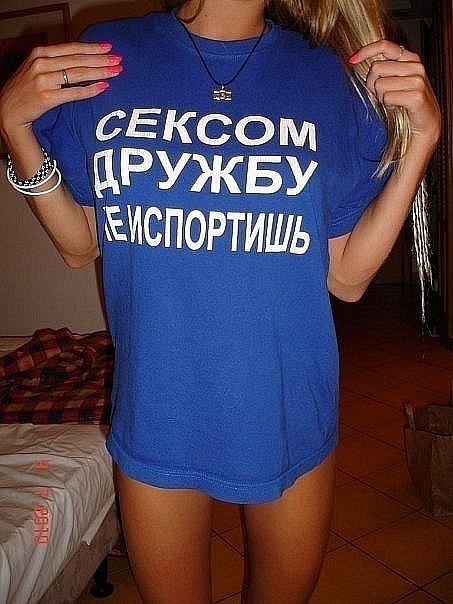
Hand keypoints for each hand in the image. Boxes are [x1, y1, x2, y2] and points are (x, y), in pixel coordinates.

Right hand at [0, 41, 121, 136]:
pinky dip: (90, 90)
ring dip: (100, 72)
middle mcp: (41, 63)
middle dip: (101, 60)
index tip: (109, 47)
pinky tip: (104, 87)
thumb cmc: (26, 90)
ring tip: (115, 72)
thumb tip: (82, 59)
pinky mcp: (47, 97)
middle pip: (78, 60)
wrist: (9, 111)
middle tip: (118, 60)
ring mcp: (44, 80)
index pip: (72, 48)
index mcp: (40, 53)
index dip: (92, 47)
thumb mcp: (37, 68)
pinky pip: (74, 92)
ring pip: (78, 74)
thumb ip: (56, 62)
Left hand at [349, 39, 440, 146]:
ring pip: (380, 84)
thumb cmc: (407, 103)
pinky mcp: (416, 96)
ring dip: (380, 97)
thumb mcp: (395, 81)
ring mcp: (417, 80)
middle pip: (376, 67)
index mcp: (410, 58)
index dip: (366, 51)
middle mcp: (415, 66)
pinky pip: (387, 97)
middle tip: (380, 94)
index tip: (352, 60)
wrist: (426, 124)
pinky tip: (397, 107)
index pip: (385, 45)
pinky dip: (387, 105)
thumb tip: (358, 61)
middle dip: (372, 83)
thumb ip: (384, 69)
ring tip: (392, 101)